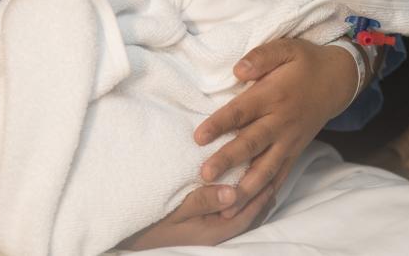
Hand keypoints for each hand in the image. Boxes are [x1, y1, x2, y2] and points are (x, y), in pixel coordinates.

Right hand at [117, 183, 274, 249]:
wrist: (133, 241)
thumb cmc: (153, 224)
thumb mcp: (176, 210)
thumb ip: (204, 200)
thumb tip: (234, 191)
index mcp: (217, 230)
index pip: (249, 209)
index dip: (262, 189)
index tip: (271, 167)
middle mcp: (220, 235)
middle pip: (252, 215)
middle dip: (265, 193)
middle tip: (275, 170)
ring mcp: (214, 236)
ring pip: (245, 218)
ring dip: (256, 200)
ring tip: (265, 179)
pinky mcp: (206, 233)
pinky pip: (234, 219)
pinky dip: (245, 206)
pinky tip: (241, 194)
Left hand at [194, 39, 356, 217]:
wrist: (337, 80)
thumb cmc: (304, 62)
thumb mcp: (286, 48)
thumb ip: (262, 56)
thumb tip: (238, 70)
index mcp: (274, 96)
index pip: (242, 111)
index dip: (220, 123)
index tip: (198, 136)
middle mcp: (281, 122)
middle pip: (252, 144)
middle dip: (228, 161)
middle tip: (205, 175)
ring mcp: (290, 141)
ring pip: (266, 169)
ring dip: (245, 188)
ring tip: (224, 205)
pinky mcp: (295, 153)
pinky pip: (280, 178)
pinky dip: (264, 196)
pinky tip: (246, 211)